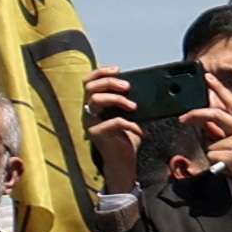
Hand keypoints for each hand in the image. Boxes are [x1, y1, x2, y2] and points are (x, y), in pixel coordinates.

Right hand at [81, 69, 143, 191]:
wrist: (123, 161)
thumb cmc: (126, 137)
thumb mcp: (128, 115)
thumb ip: (129, 101)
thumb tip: (143, 87)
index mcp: (94, 103)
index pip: (89, 81)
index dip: (101, 72)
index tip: (118, 70)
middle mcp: (88, 110)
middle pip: (90, 87)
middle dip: (110, 82)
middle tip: (128, 87)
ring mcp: (89, 122)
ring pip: (96, 100)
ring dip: (117, 99)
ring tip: (134, 106)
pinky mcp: (96, 133)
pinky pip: (113, 122)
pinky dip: (130, 124)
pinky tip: (139, 130)